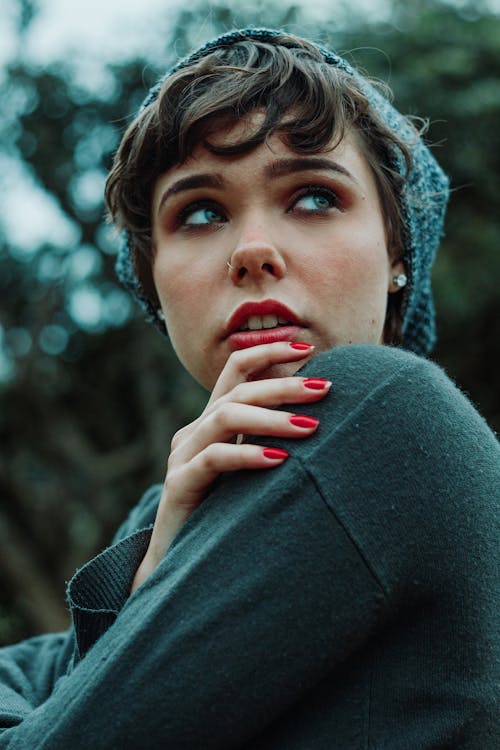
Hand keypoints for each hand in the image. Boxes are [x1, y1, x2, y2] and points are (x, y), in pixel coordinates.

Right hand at [131, 342, 330, 590]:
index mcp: (211, 422)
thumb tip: (322, 417)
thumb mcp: (251, 470)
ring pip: (225, 417)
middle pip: (238, 392)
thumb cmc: (227, 514)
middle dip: (284, 386)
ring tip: (310, 427)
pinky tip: (279, 460)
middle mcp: (195, 432)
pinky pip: (214, 459)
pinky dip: (247, 455)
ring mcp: (183, 456)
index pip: (236, 370)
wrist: (181, 563)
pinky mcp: (179, 484)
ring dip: (271, 419)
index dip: (268, 351)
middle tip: (324, 389)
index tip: (308, 347)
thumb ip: (271, 441)